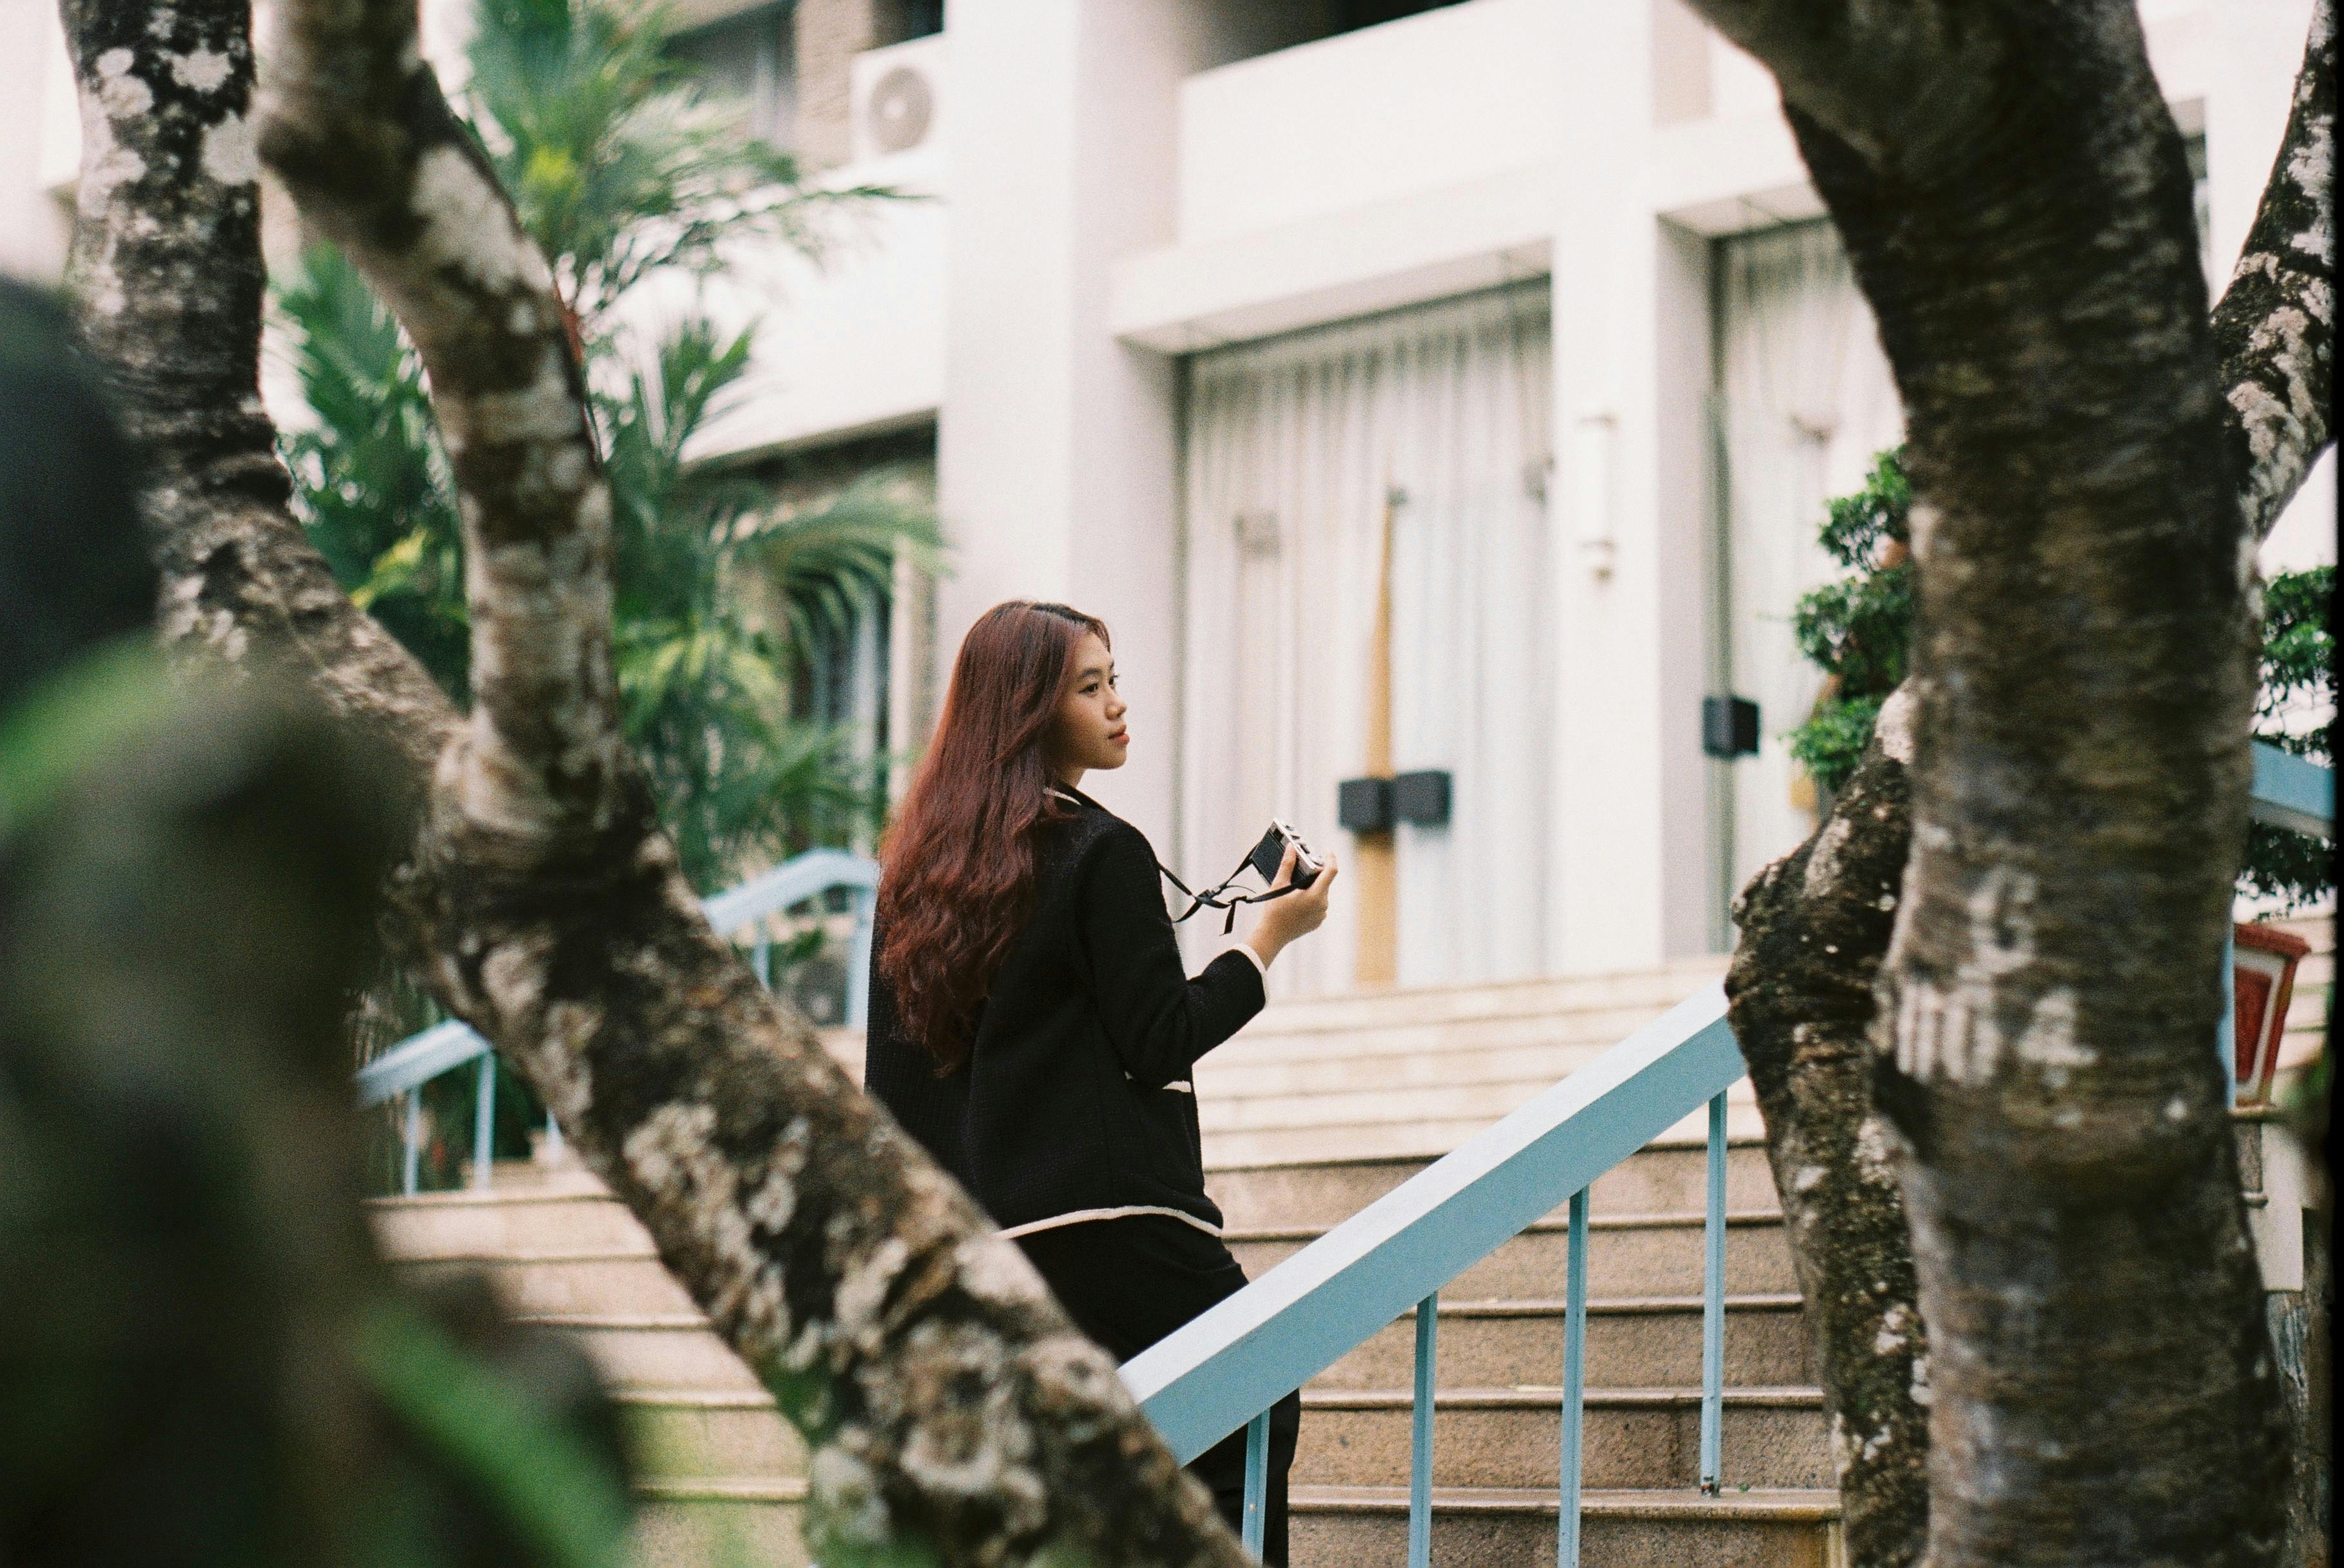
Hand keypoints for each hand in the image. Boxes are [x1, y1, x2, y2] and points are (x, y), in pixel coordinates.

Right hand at [1245, 843, 1337, 969]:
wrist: (1272, 936)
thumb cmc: (1274, 911)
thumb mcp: (1279, 885)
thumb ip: (1287, 865)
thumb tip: (1291, 848)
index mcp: (1315, 895)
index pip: (1331, 872)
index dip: (1331, 859)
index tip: (1327, 851)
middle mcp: (1322, 905)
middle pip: (1325, 882)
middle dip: (1316, 874)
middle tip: (1303, 868)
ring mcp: (1321, 915)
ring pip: (1322, 893)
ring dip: (1313, 887)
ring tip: (1297, 886)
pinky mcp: (1318, 922)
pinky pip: (1319, 905)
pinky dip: (1311, 898)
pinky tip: (1298, 899)